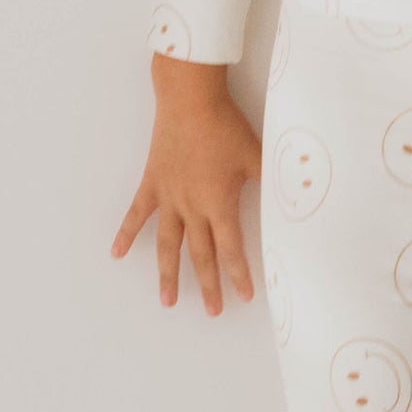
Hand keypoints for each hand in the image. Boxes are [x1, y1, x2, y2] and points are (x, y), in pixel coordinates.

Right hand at [111, 54, 262, 315]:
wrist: (190, 100)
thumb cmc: (226, 126)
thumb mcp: (257, 155)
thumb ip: (272, 182)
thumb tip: (295, 198)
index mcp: (219, 203)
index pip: (231, 249)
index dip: (238, 275)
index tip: (244, 297)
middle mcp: (192, 207)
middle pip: (200, 255)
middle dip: (208, 285)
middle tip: (213, 312)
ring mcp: (168, 197)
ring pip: (167, 244)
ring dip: (167, 274)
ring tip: (167, 300)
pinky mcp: (152, 183)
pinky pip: (136, 214)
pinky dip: (125, 234)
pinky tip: (117, 254)